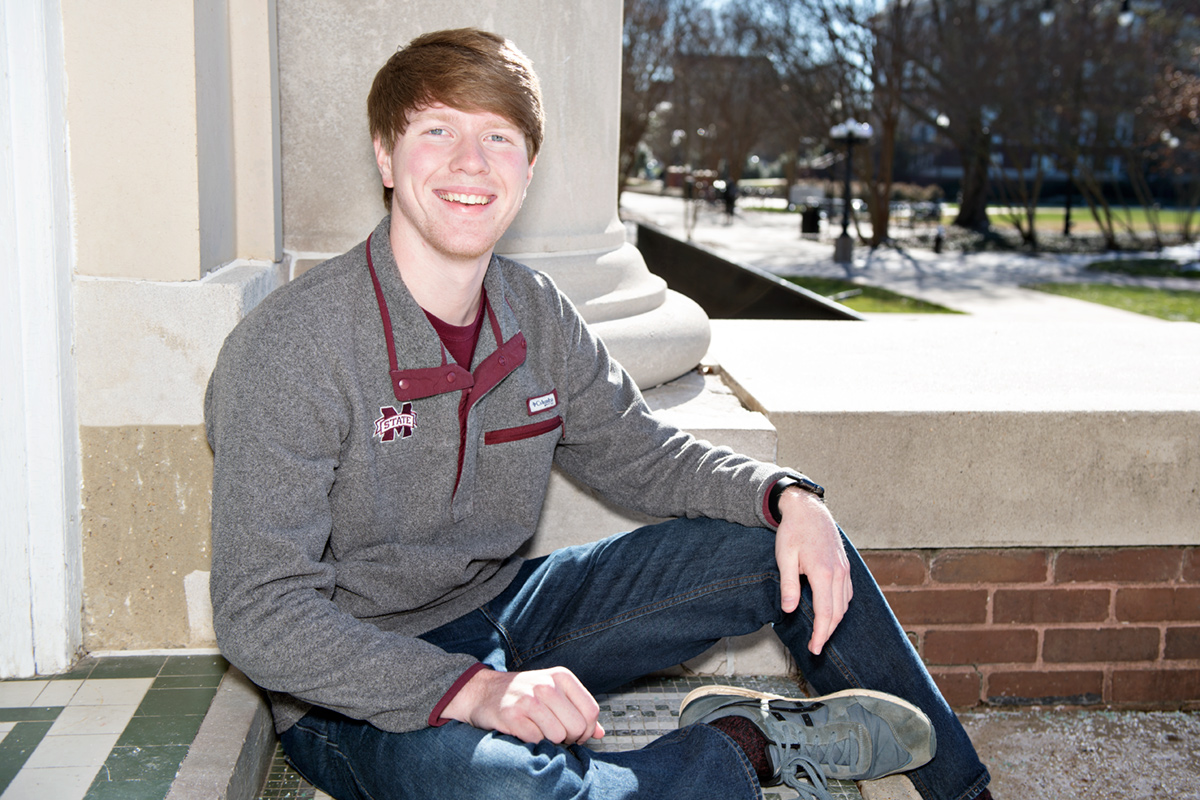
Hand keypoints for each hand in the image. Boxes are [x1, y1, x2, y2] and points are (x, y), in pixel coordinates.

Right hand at [441, 666, 604, 744]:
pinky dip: (533, 741)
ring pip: (558, 735)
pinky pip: (537, 740)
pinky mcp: (512, 715)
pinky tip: (524, 730)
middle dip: (569, 738)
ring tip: (538, 730)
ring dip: (550, 740)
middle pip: (578, 726)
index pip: (591, 711)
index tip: (576, 734)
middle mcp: (546, 684)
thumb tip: (601, 733)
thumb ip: (578, 709)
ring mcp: (529, 698)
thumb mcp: (554, 692)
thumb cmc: (522, 694)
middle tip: (555, 734)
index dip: (587, 730)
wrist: (482, 692)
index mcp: (561, 676)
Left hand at [775, 487, 852, 655]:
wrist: (808, 509)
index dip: (821, 634)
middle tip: (816, 646)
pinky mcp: (845, 566)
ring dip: (835, 621)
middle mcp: (838, 573)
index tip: (814, 648)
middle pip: (838, 613)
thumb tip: (789, 610)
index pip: (826, 613)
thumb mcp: (785, 558)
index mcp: (823, 572)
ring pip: (844, 604)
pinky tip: (831, 610)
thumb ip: (788, 585)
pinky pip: (847, 593)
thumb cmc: (793, 531)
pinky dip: (840, 606)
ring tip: (821, 632)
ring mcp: (844, 569)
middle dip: (828, 633)